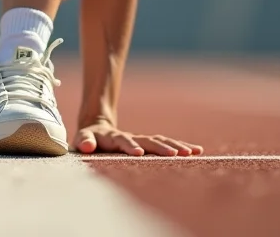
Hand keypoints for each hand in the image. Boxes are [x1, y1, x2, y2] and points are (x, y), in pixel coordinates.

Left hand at [74, 121, 202, 156]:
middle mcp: (130, 137)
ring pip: (159, 141)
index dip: (129, 146)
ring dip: (175, 146)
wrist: (97, 126)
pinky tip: (196, 150)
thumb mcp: (82, 138)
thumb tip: (86, 145)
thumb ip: (84, 140)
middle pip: (147, 140)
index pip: (122, 140)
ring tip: (192, 152)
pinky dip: (180, 146)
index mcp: (113, 137)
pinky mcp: (147, 144)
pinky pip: (165, 144)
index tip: (138, 152)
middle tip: (175, 153)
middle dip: (160, 147)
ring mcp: (140, 139)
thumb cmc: (88, 138)